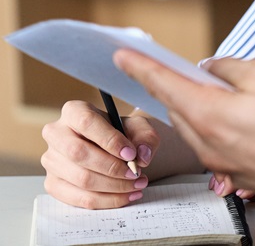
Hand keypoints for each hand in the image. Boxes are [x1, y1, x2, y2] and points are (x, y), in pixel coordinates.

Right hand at [41, 101, 158, 208]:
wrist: (116, 149)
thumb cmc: (125, 134)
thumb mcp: (140, 128)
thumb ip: (146, 138)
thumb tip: (142, 155)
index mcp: (74, 111)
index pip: (87, 122)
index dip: (110, 140)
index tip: (131, 154)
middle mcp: (56, 134)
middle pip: (78, 153)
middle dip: (111, 167)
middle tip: (135, 174)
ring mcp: (51, 160)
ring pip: (80, 179)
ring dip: (113, 187)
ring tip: (137, 184)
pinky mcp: (53, 184)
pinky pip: (79, 199)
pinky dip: (106, 200)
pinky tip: (126, 196)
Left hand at [114, 50, 254, 212]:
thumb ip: (234, 68)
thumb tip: (214, 70)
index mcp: (209, 115)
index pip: (164, 84)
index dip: (142, 66)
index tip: (124, 56)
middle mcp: (211, 145)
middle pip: (182, 109)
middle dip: (182, 87)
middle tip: (194, 70)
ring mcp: (228, 165)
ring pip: (202, 129)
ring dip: (208, 108)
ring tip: (238, 92)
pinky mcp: (247, 176)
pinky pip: (223, 146)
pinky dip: (228, 128)